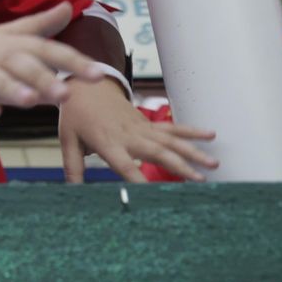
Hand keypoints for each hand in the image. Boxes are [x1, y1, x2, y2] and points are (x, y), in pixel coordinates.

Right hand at [0, 3, 112, 121]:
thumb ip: (35, 26)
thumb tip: (68, 8)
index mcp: (1, 41)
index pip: (40, 48)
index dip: (68, 60)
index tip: (96, 74)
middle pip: (13, 61)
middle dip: (40, 76)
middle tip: (65, 92)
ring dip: (7, 87)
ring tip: (31, 100)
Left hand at [60, 80, 217, 182]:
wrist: (83, 87)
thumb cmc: (75, 115)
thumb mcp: (68, 141)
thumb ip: (73, 167)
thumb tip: (71, 191)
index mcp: (108, 142)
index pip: (125, 165)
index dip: (138, 179)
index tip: (153, 194)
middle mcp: (129, 135)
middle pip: (158, 152)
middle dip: (180, 166)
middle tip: (201, 180)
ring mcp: (141, 128)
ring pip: (171, 140)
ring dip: (193, 152)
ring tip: (213, 164)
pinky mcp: (147, 123)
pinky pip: (172, 127)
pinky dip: (191, 130)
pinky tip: (211, 135)